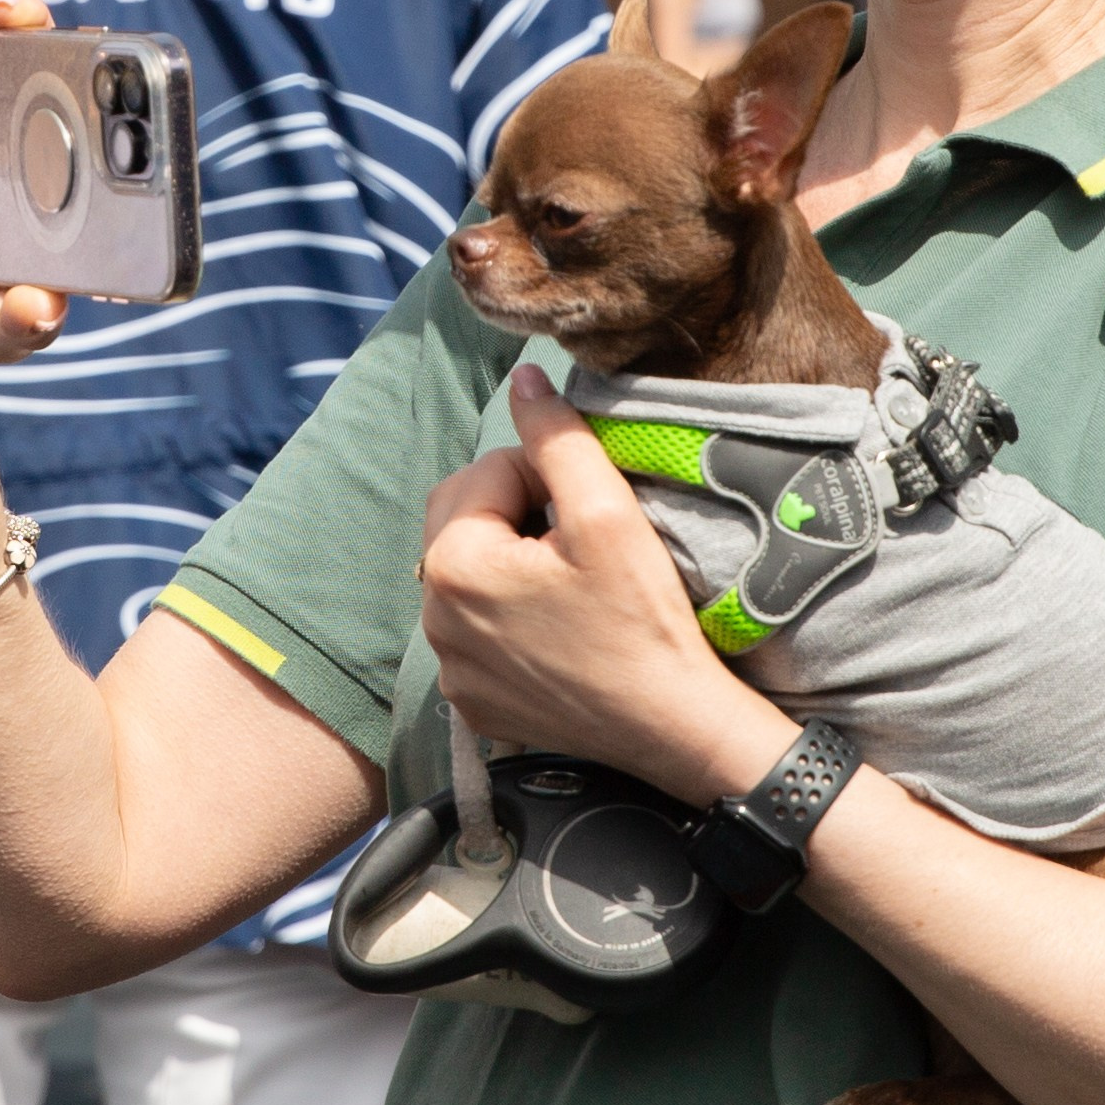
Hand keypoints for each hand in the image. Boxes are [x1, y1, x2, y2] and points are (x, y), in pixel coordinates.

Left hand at [419, 366, 784, 802]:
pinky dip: (506, 617)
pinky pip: (474, 632)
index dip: (546, 477)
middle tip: (577, 537)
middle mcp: (432, 617)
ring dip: (508, 560)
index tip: (591, 512)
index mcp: (454, 563)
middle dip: (514, 511)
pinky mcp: (471, 702)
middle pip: (462, 520)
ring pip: (468, 575)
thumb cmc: (643, 619)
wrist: (672, 727)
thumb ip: (557, 436)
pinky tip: (558, 626)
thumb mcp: (607, 513)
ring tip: (569, 581)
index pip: (488, 471)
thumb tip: (524, 377)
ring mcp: (450, 667)